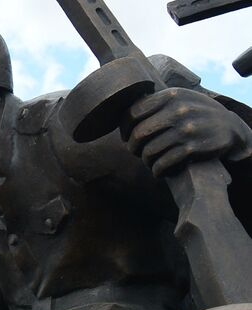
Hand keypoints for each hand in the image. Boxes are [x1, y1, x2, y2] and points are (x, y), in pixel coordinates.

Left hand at [129, 88, 251, 176]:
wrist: (230, 128)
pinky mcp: (192, 148)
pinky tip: (160, 170)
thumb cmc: (197, 114)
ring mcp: (186, 130)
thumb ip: (156, 103)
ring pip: (148, 152)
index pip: (132, 113)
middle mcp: (178, 111)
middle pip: (138, 135)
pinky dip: (157, 171)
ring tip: (151, 161)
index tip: (127, 136)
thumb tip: (122, 117)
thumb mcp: (180, 99)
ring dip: (146, 161)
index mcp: (171, 95)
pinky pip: (162, 164)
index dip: (125, 129)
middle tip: (137, 152)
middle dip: (133, 148)